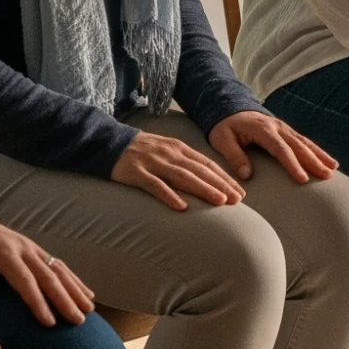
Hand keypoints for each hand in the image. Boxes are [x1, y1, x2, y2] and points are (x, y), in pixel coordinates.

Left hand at [0, 167, 93, 330]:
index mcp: (2, 251)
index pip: (24, 280)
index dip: (38, 302)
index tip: (49, 323)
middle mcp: (23, 247)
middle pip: (49, 275)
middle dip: (65, 299)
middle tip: (78, 321)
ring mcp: (32, 247)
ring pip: (59, 269)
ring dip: (75, 290)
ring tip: (89, 310)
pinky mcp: (35, 250)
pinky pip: (59, 265)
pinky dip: (74, 280)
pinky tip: (86, 294)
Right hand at [111, 129, 245, 210]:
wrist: (109, 142)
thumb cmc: (142, 150)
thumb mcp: (167, 150)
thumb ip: (185, 162)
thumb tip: (208, 178)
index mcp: (179, 148)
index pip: (207, 164)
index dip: (225, 178)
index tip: (240, 192)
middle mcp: (169, 154)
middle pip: (199, 171)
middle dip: (221, 185)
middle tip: (237, 200)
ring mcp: (153, 163)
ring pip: (183, 177)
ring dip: (203, 189)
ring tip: (219, 202)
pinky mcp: (137, 173)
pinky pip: (155, 186)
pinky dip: (169, 196)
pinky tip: (181, 207)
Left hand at [207, 109, 337, 184]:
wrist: (228, 106)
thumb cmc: (225, 126)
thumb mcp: (222, 140)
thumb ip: (234, 156)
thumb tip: (246, 175)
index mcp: (262, 130)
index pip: (281, 149)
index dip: (293, 164)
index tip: (303, 179)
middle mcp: (277, 127)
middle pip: (299, 146)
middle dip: (314, 161)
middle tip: (327, 176)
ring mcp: (284, 128)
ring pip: (305, 142)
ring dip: (320, 156)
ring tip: (333, 169)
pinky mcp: (286, 131)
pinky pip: (305, 141)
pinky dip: (317, 151)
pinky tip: (328, 161)